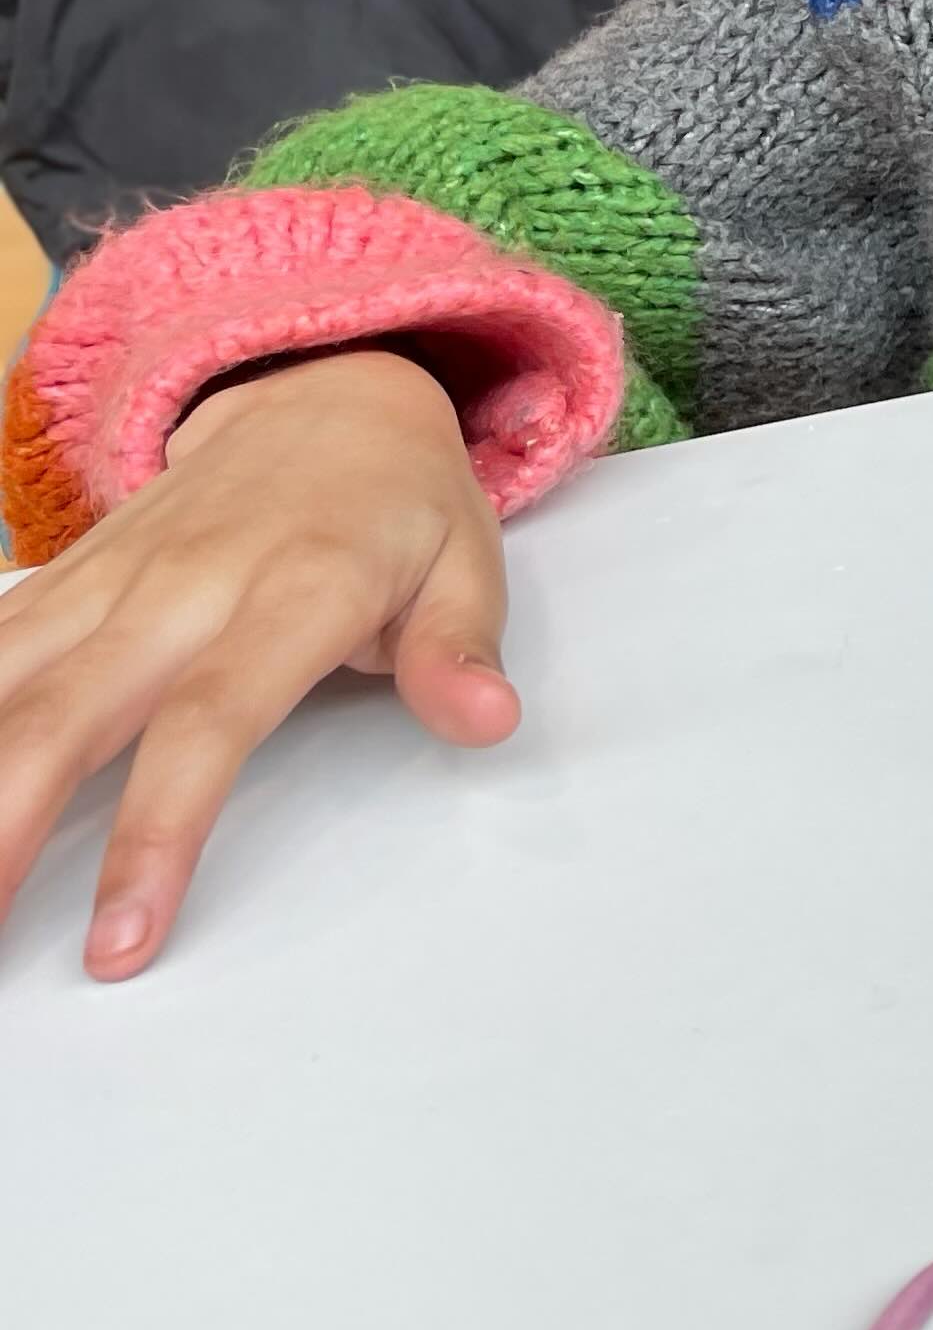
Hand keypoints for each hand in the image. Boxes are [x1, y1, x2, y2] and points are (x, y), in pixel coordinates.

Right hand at [0, 349, 517, 980]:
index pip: (210, 722)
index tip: (121, 937)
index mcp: (293, 588)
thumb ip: (457, 652)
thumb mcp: (465, 566)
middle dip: (3, 832)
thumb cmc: (399, 504)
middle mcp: (182, 582)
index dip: (158, 833)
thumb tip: (487, 722)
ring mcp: (111, 577)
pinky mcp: (67, 575)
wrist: (328, 393)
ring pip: (3, 685)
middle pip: (66, 717)